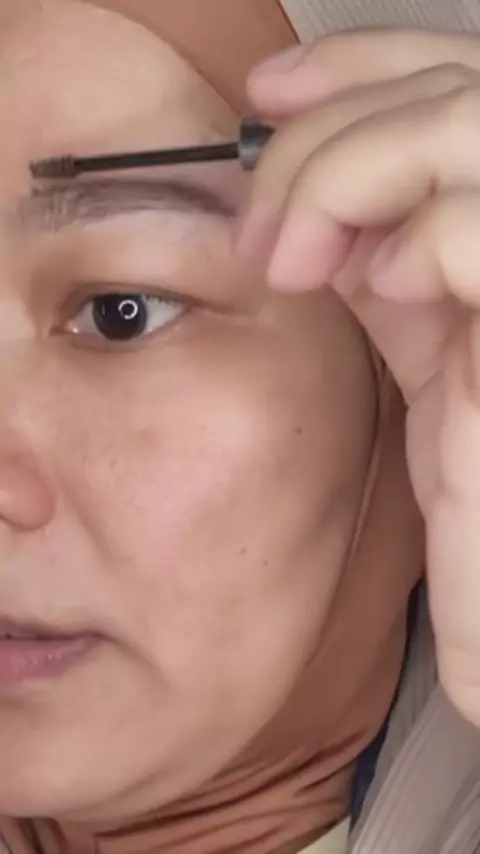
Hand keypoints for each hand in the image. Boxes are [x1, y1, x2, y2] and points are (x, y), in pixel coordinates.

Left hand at [239, 28, 479, 727]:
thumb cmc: (469, 473)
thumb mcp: (419, 338)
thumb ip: (382, 256)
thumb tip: (321, 197)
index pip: (455, 75)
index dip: (360, 63)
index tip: (267, 95)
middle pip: (458, 85)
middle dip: (331, 127)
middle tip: (266, 218)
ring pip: (466, 126)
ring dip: (348, 173)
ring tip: (298, 259)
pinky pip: (477, 230)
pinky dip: (410, 239)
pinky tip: (380, 290)